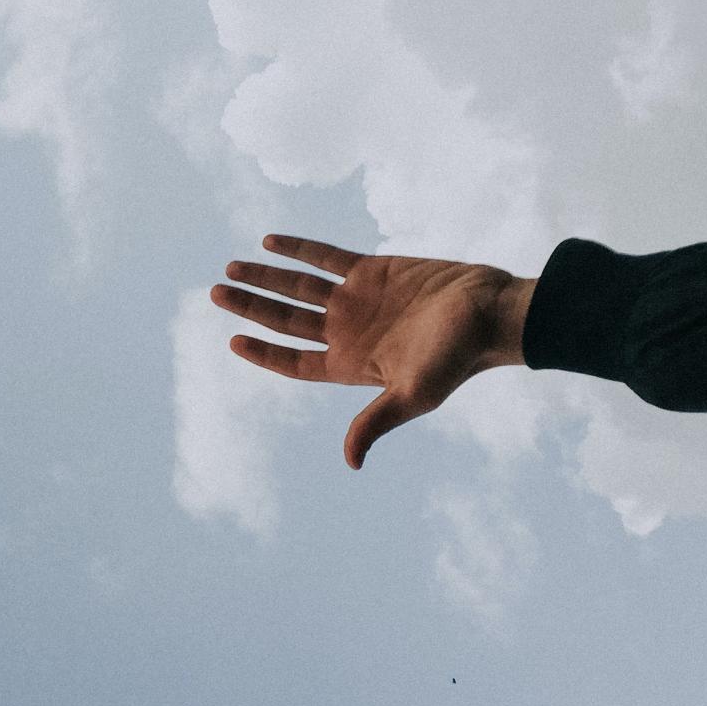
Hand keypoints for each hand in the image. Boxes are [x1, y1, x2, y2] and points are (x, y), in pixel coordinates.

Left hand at [210, 235, 533, 469]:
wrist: (490, 311)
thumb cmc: (457, 358)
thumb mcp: (413, 395)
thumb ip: (374, 422)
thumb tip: (350, 463)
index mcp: (350, 365)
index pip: (293, 362)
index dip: (263, 353)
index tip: (233, 340)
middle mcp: (347, 332)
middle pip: (286, 320)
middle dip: (251, 306)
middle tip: (215, 293)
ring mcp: (357, 300)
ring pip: (298, 286)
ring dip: (265, 277)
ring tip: (230, 268)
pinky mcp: (372, 270)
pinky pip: (325, 257)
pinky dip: (298, 250)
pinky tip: (268, 242)